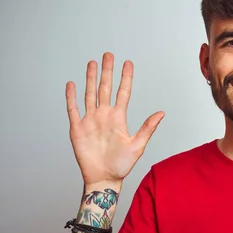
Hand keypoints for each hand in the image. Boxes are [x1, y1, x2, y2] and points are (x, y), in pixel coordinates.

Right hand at [65, 52, 164, 185]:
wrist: (104, 178)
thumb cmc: (121, 165)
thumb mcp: (138, 145)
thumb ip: (148, 128)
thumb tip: (161, 113)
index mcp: (118, 118)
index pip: (123, 93)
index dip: (125, 78)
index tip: (128, 63)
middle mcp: (104, 116)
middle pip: (105, 88)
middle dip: (107, 71)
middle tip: (108, 55)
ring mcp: (90, 121)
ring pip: (89, 94)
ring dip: (90, 79)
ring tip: (92, 63)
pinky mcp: (77, 129)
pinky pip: (73, 110)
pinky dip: (71, 97)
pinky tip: (72, 84)